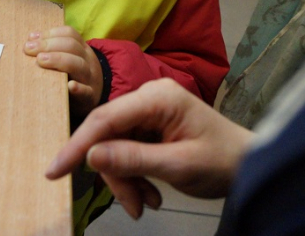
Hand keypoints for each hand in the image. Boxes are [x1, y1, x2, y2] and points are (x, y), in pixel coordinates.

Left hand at [24, 26, 101, 119]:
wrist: (94, 98)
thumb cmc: (74, 76)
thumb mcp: (69, 59)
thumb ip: (53, 50)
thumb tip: (30, 40)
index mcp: (81, 49)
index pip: (69, 34)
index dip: (51, 33)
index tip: (31, 38)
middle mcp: (87, 61)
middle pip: (72, 47)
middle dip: (49, 45)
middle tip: (28, 49)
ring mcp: (90, 79)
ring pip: (79, 65)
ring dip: (58, 60)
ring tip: (40, 60)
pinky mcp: (90, 98)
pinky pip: (86, 92)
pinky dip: (78, 89)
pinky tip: (69, 86)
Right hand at [45, 78, 254, 218]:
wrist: (249, 164)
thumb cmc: (223, 161)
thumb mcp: (178, 165)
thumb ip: (133, 159)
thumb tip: (91, 156)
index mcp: (158, 97)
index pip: (106, 118)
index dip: (78, 145)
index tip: (54, 170)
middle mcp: (149, 97)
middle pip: (108, 136)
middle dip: (116, 175)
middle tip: (133, 207)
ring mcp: (149, 111)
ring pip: (115, 148)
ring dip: (127, 180)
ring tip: (147, 204)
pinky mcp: (150, 125)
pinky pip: (127, 151)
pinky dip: (134, 176)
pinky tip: (151, 195)